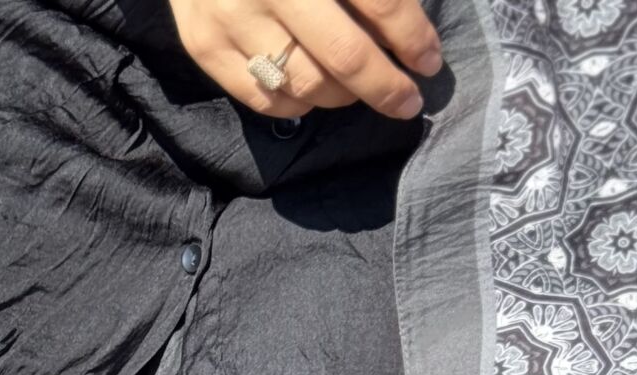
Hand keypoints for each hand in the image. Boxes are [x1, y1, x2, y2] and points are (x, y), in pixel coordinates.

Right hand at [168, 0, 441, 118]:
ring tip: (356, 89)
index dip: (412, 36)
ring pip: (306, 85)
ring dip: (343, 96)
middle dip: (384, 86)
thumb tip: (402, 28)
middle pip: (344, 57)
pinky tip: (314, 90)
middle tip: (407, 102)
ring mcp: (233, 21)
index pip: (380, 3)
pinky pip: (266, 99)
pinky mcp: (207, 47)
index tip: (429, 61)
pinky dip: (299, 103)